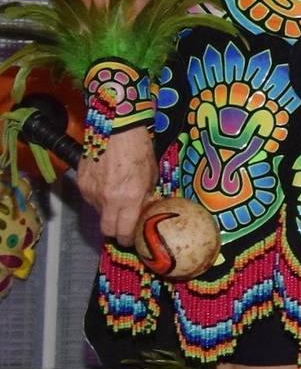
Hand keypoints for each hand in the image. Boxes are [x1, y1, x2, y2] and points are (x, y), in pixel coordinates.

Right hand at [77, 126, 156, 248]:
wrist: (115, 129)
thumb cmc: (139, 150)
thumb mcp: (151, 176)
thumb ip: (146, 197)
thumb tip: (144, 212)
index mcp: (129, 198)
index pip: (123, 232)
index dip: (127, 239)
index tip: (131, 239)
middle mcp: (108, 199)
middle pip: (106, 229)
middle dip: (115, 231)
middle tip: (124, 226)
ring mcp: (91, 192)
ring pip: (98, 213)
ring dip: (108, 211)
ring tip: (118, 197)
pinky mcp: (81, 183)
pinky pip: (90, 199)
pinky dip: (99, 197)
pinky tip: (108, 185)